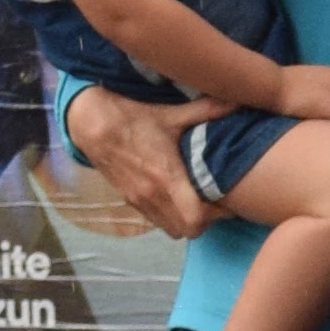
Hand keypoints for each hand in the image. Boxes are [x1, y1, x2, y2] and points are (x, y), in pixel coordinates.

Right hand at [61, 86, 212, 237]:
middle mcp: (152, 196)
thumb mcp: (171, 115)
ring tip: (197, 201)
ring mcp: (139, 201)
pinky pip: (156, 221)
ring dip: (187, 221)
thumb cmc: (134, 119)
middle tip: (215, 201)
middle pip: (188, 230)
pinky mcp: (130, 200)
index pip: (196, 219)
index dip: (217, 215)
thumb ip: (206, 111)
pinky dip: (170, 217)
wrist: (92, 125)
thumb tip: (237, 100)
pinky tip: (176, 197)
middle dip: (206, 221)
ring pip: (171, 229)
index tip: (227, 199)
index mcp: (166, 177)